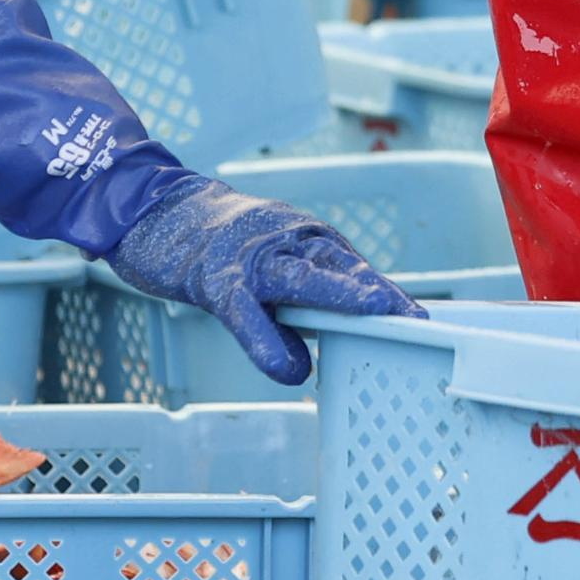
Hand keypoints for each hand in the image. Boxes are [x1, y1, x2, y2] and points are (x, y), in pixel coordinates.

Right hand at [101, 171, 423, 385]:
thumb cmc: (218, 247)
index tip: (423, 320)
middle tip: (416, 316)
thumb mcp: (265, 271)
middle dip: (378, 292)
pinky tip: (288, 369)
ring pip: (300, 277)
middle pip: (339, 266)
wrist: (155, 210)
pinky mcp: (216, 279)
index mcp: (303, 238)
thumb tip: (311, 361)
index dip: (387, 295)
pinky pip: (246, 313)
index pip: (353, 267)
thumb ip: (293, 308)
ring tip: (377, 314)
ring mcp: (251, 256)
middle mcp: (285, 240)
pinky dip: (267, 341)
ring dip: (341, 295)